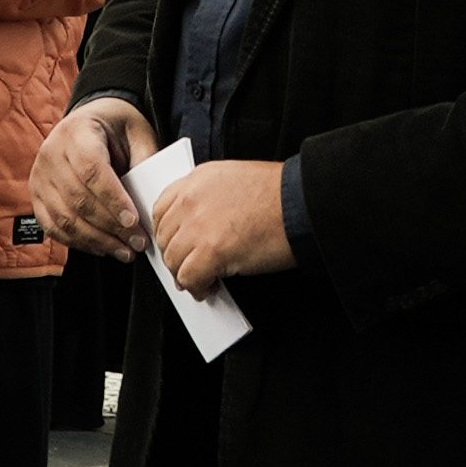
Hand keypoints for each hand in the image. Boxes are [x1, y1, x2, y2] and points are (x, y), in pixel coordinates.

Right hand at [34, 99, 153, 261]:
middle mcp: (51, 153)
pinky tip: (103, 248)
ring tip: (125, 251)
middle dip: (111, 226)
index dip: (112, 199)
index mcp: (77, 132)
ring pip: (65, 218)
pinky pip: (54, 227)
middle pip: (78, 199)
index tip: (133, 221)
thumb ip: (145, 161)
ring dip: (97, 240)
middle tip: (138, 241)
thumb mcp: (137, 132)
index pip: (91, 169)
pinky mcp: (37, 196)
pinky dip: (79, 242)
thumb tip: (151, 202)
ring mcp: (40, 176)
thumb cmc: (117, 127)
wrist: (90, 121)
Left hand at [154, 156, 293, 294]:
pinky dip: (197, 288)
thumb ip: (212, 197)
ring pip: (173, 260)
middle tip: (188, 266)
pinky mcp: (210, 251)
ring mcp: (198, 226)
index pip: (163, 207)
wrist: (302, 205)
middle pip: (165, 236)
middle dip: (175, 255)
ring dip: (185, 274)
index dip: (168, 231)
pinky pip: (189, 278)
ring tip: (201, 280)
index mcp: (200, 179)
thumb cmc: (282, 195)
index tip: (177, 242)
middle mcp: (193, 199)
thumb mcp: (237, 180)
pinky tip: (209, 288)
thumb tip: (203, 225)